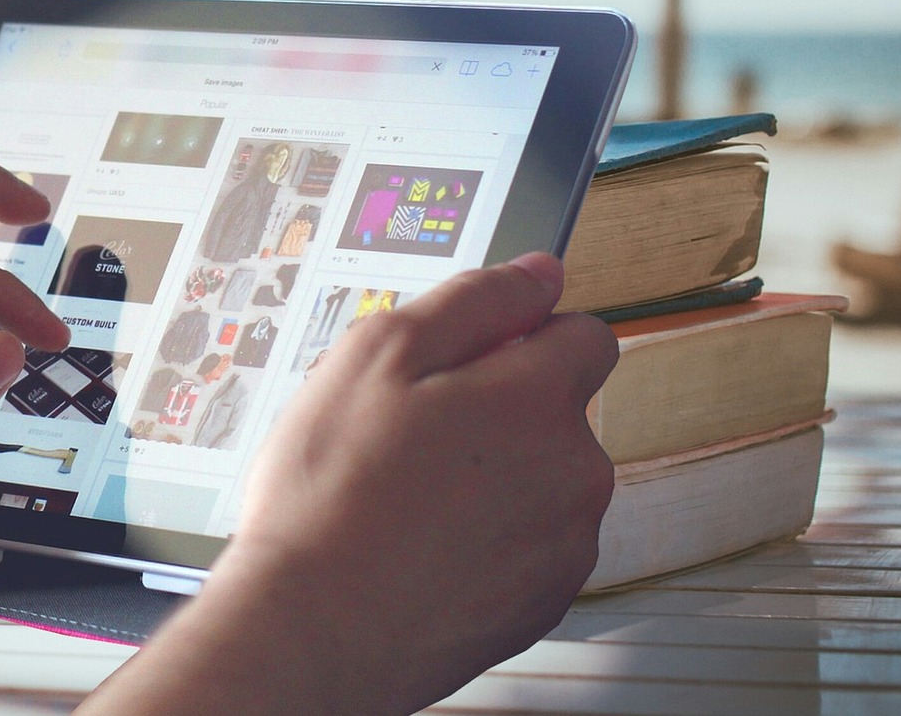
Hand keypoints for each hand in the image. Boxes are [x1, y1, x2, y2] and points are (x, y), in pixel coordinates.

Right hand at [85, 254, 617, 715]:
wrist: (317, 626)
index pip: (583, 333)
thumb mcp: (376, 354)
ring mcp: (565, 544)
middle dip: (500, 408)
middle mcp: (574, 469)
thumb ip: (472, 302)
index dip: (521, 334)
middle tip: (409, 430)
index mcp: (538, 397)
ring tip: (407, 493)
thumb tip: (538, 273)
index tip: (466, 357)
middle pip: (558, 410)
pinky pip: (529, 544)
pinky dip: (489, 538)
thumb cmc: (333, 492)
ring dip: (495, 475)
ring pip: (543, 480)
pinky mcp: (544, 602)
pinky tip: (422, 541)